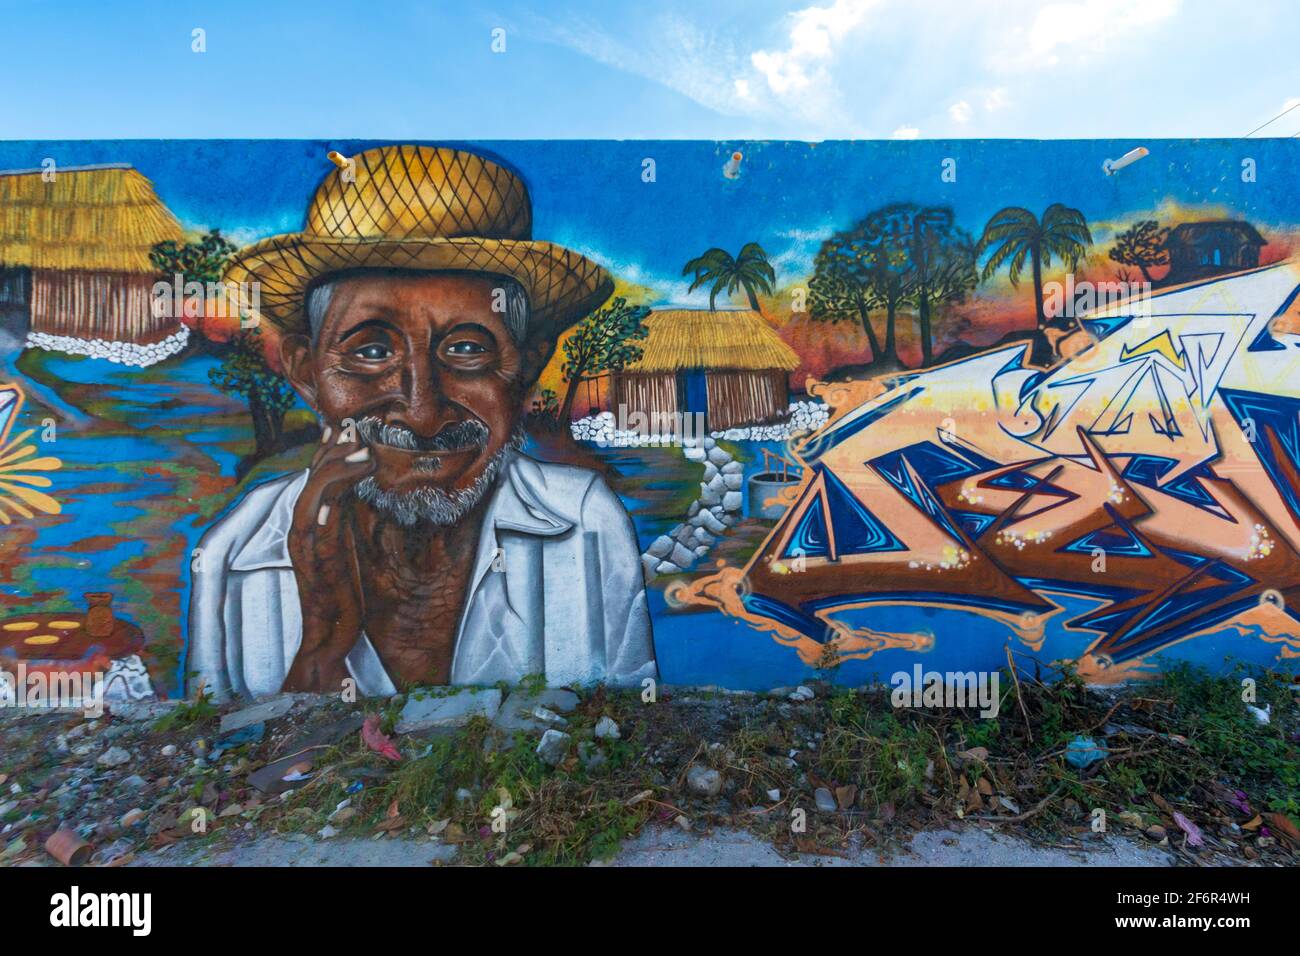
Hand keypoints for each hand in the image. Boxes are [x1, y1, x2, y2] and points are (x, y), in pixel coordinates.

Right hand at [283, 425, 374, 692]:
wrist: (328, 633)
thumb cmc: (342, 592)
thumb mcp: (348, 546)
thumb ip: (348, 519)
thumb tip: (362, 492)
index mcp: (312, 522)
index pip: (318, 477)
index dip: (330, 451)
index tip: (345, 427)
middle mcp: (303, 528)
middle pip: (313, 479)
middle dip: (333, 451)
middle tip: (353, 427)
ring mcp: (306, 544)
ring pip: (314, 496)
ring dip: (337, 472)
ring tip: (362, 453)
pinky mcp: (313, 562)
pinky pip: (316, 529)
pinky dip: (326, 508)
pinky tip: (339, 496)